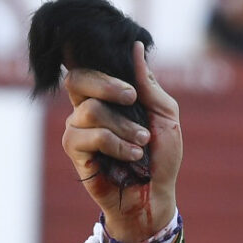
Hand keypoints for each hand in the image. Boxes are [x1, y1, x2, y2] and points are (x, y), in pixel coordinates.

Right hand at [61, 42, 179, 242]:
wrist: (156, 195)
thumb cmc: (161, 157)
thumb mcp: (165, 116)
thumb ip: (148, 85)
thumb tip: (136, 47)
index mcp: (108, 97)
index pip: (90, 68)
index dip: (103, 69)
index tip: (131, 89)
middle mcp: (88, 110)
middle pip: (76, 79)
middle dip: (107, 85)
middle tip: (131, 99)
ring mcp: (78, 131)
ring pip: (90, 110)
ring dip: (123, 126)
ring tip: (141, 142)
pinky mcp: (76, 153)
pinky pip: (89, 136)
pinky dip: (116, 144)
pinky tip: (131, 156)